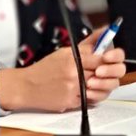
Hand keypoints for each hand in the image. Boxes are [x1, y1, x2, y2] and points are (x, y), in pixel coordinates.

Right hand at [0, 29, 126, 111]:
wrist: (27, 86)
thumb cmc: (45, 69)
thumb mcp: (64, 52)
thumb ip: (86, 46)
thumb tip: (104, 32)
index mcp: (72, 59)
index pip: (101, 59)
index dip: (108, 60)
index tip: (108, 60)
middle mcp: (74, 74)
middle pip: (103, 74)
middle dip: (106, 74)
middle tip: (102, 73)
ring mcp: (73, 89)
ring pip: (100, 89)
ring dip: (100, 86)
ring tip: (92, 82)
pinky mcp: (71, 103)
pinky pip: (90, 100)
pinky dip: (90, 96)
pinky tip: (83, 91)